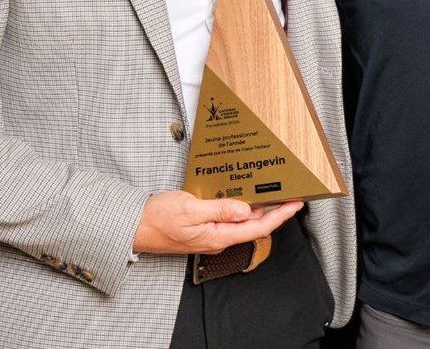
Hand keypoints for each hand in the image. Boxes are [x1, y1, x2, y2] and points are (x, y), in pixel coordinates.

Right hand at [132, 190, 302, 254]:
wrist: (133, 226)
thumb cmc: (157, 219)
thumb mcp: (190, 209)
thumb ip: (220, 209)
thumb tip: (245, 210)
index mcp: (218, 236)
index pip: (257, 227)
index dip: (279, 216)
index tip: (295, 204)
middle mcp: (217, 239)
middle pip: (253, 225)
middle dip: (273, 211)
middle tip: (289, 193)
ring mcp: (210, 235)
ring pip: (240, 221)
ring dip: (256, 208)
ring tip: (270, 192)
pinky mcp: (203, 228)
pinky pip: (227, 218)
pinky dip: (238, 206)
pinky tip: (240, 195)